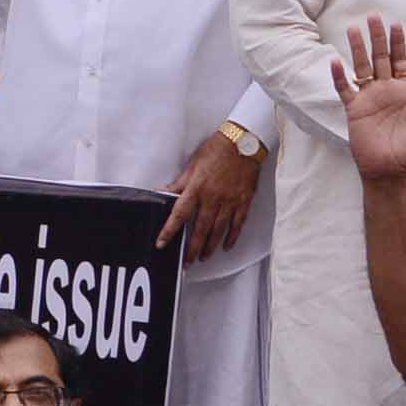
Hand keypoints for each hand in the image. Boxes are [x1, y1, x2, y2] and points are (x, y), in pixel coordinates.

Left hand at [161, 128, 260, 261]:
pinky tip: (226, 246)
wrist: (243, 142)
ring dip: (210, 247)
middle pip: (200, 229)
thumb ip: (179, 183)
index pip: (179, 214)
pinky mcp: (243, 201)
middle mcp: (212, 198)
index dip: (169, 231)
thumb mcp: (192, 165)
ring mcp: (229, 201)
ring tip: (204, 257)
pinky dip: (232, 237)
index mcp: (196, 188)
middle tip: (187, 262)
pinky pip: (237, 224)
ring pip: (218, 231)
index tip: (161, 243)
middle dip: (192, 249)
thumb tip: (162, 193)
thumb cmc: (216, 150)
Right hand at [334, 15, 405, 182]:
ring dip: (357, 49)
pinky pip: (344, 89)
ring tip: (353, 29)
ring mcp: (368, 98)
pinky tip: (336, 62)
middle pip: (380, 57)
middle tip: (373, 16)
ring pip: (361, 67)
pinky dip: (339, 76)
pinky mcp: (354, 109)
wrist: (389, 171)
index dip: (398, 43)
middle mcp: (385, 90)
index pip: (400, 60)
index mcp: (404, 91)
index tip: (396, 24)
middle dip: (377, 37)